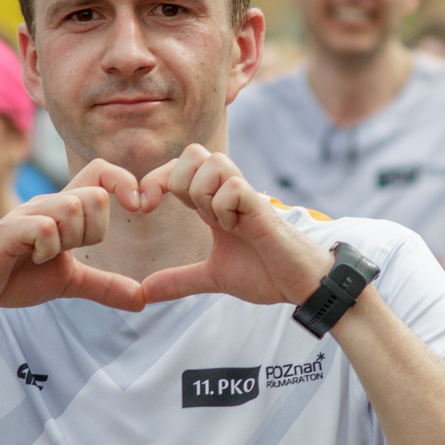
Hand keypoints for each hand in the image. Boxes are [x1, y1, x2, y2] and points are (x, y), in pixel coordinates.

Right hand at [0, 159, 146, 314]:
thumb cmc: (15, 276)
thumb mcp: (69, 283)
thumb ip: (105, 286)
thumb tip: (143, 300)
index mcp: (64, 209)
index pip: (102, 171)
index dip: (126, 183)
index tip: (139, 209)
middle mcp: (48, 203)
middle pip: (96, 195)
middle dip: (94, 231)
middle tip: (69, 250)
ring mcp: (28, 213)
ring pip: (74, 207)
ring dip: (69, 239)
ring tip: (46, 255)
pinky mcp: (10, 229)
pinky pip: (46, 228)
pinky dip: (47, 248)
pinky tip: (32, 257)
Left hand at [137, 145, 332, 305]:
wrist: (300, 285)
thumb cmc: (264, 273)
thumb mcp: (211, 277)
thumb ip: (179, 281)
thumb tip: (144, 292)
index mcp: (213, 203)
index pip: (177, 168)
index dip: (155, 180)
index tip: (145, 207)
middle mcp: (227, 193)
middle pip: (193, 152)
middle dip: (177, 181)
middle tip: (185, 213)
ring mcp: (245, 198)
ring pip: (214, 161)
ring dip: (203, 192)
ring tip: (214, 221)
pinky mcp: (261, 208)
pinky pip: (234, 187)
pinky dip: (225, 207)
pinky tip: (235, 228)